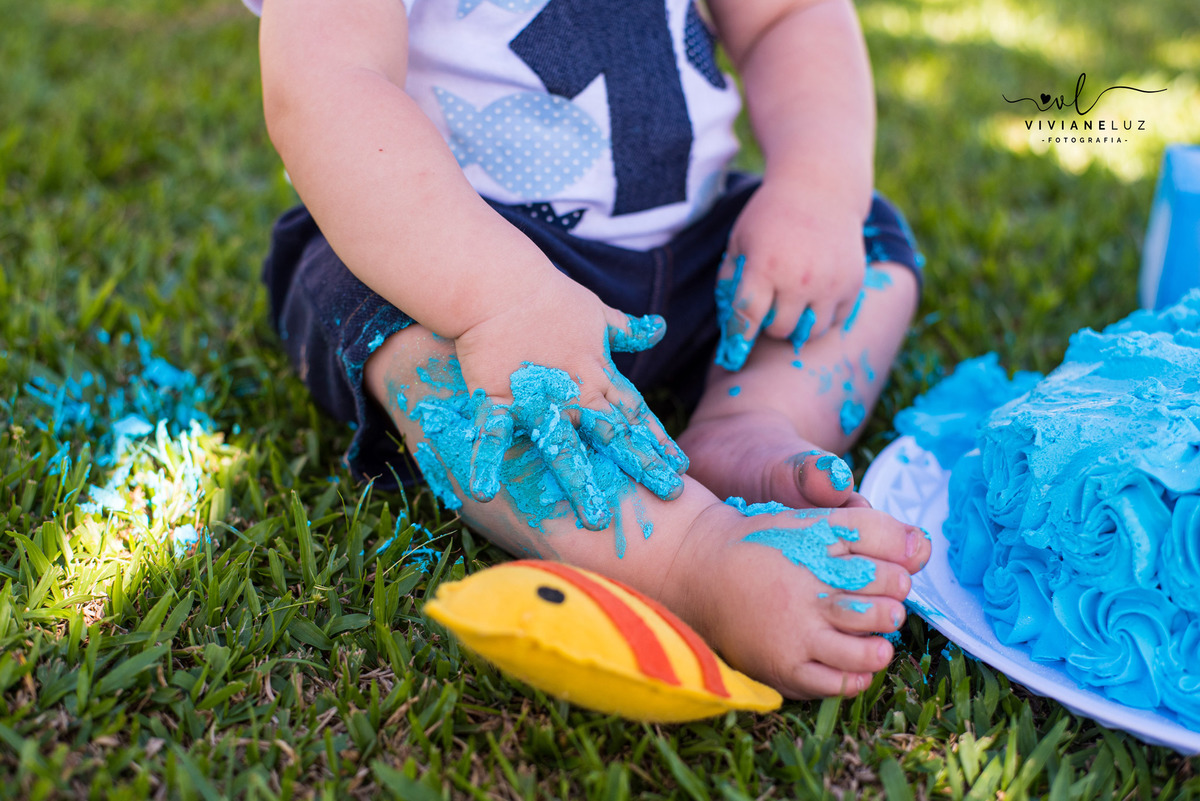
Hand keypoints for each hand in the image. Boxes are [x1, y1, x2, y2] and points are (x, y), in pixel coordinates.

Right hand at [454, 273, 687, 529]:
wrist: (502, 283)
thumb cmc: (550, 300)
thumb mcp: (597, 315)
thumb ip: (627, 331)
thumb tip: (659, 328)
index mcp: (598, 377)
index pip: (636, 414)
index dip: (658, 441)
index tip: (680, 468)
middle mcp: (575, 393)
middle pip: (615, 436)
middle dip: (643, 466)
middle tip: (670, 496)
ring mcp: (538, 399)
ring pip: (564, 447)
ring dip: (580, 483)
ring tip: (595, 521)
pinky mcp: (499, 397)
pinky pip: (491, 435)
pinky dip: (486, 461)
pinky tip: (484, 492)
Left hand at [715, 182, 866, 370]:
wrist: (821, 187)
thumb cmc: (771, 215)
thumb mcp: (740, 239)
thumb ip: (730, 279)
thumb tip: (729, 320)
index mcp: (765, 267)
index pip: (748, 318)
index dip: (740, 334)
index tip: (737, 345)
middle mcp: (800, 278)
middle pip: (780, 330)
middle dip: (771, 323)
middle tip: (771, 307)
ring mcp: (830, 282)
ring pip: (811, 332)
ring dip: (799, 324)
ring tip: (794, 304)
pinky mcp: (853, 283)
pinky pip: (836, 319)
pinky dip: (824, 315)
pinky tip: (816, 296)